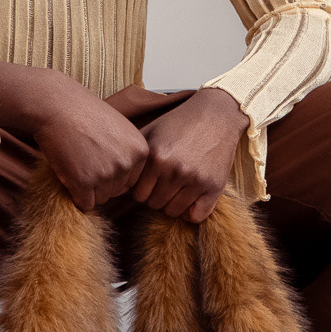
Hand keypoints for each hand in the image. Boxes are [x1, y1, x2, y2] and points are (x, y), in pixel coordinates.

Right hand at [0, 61, 148, 212]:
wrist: (57, 106)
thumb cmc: (85, 115)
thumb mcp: (120, 129)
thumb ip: (128, 155)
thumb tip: (127, 187)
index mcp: (141, 151)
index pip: (131, 181)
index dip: (112, 173)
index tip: (98, 156)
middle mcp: (128, 163)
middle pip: (116, 191)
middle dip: (99, 182)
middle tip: (84, 158)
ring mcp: (107, 174)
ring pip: (100, 199)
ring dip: (86, 188)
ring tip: (76, 162)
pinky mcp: (84, 182)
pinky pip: (84, 204)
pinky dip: (75, 195)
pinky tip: (69, 174)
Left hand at [129, 87, 247, 222]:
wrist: (216, 114)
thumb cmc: (180, 123)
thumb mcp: (151, 131)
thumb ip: (133, 153)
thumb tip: (114, 172)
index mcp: (156, 158)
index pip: (138, 195)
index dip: (142, 189)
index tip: (149, 181)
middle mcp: (175, 170)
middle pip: (154, 204)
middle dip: (156, 196)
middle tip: (164, 184)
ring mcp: (196, 180)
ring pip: (173, 212)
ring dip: (173, 203)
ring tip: (176, 189)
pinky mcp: (214, 186)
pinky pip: (197, 216)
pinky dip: (191, 212)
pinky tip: (191, 199)